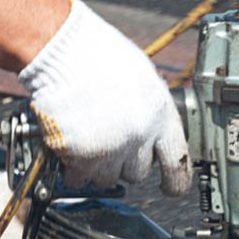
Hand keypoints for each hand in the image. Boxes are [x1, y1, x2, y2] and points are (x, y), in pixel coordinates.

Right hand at [18, 0, 191, 194]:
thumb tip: (152, 134)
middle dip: (125, 162)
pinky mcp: (79, 154)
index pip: (177, 162)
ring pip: (107, 178)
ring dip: (98, 165)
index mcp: (160, 114)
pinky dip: (73, 168)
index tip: (171, 187)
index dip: (175, 180)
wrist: (61, 51)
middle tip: (111, 141)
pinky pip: (79, 177)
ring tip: (88, 137)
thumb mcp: (142, 79)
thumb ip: (151, 112)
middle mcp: (138, 135)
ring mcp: (108, 147)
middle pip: (137, 173)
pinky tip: (71, 147)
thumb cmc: (98, 55)